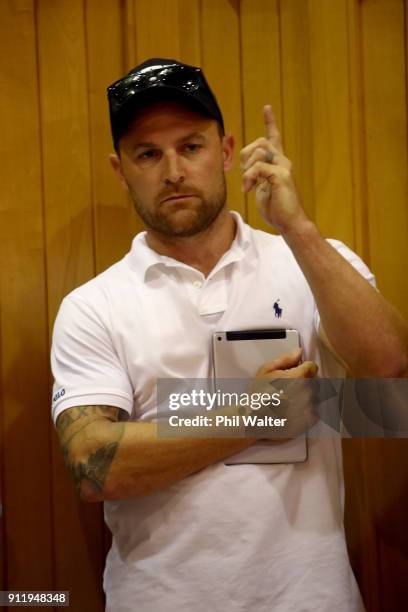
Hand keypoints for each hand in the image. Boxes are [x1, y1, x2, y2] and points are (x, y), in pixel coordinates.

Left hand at [240, 105, 307, 233]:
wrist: (289, 222)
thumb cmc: (276, 208)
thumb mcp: (262, 188)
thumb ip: (256, 175)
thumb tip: (248, 169)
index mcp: (278, 163)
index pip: (274, 138)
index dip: (270, 122)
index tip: (267, 108)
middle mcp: (283, 161)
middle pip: (260, 142)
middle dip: (246, 155)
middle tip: (246, 175)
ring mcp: (284, 167)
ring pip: (259, 151)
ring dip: (247, 168)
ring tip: (248, 185)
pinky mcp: (281, 175)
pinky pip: (258, 167)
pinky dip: (249, 177)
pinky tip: (249, 189)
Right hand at [248, 348, 318, 438]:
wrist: (254, 420)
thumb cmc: (257, 396)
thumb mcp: (266, 370)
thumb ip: (285, 359)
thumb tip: (298, 352)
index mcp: (298, 377)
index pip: (312, 367)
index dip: (303, 368)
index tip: (296, 373)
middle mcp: (307, 392)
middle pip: (314, 381)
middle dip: (304, 383)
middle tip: (287, 388)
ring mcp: (310, 408)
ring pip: (314, 397)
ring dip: (306, 397)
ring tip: (289, 401)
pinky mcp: (309, 421)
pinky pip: (315, 411)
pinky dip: (306, 411)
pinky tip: (292, 411)